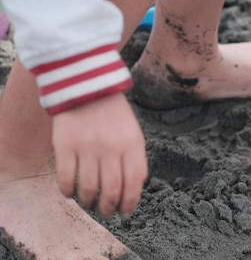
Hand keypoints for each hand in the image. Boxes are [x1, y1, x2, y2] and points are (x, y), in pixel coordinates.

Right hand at [52, 93, 147, 216]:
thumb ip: (135, 158)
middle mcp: (111, 148)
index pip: (134, 182)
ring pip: (88, 188)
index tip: (126, 212)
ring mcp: (87, 147)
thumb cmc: (113, 115)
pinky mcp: (65, 146)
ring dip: (88, 202)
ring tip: (88, 203)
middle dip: (109, 208)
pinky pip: (66, 179)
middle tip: (106, 212)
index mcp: (132, 144)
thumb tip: (134, 188)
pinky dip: (68, 191)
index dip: (130, 201)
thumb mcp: (132, 133)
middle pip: (111, 190)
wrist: (87, 87)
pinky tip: (70, 192)